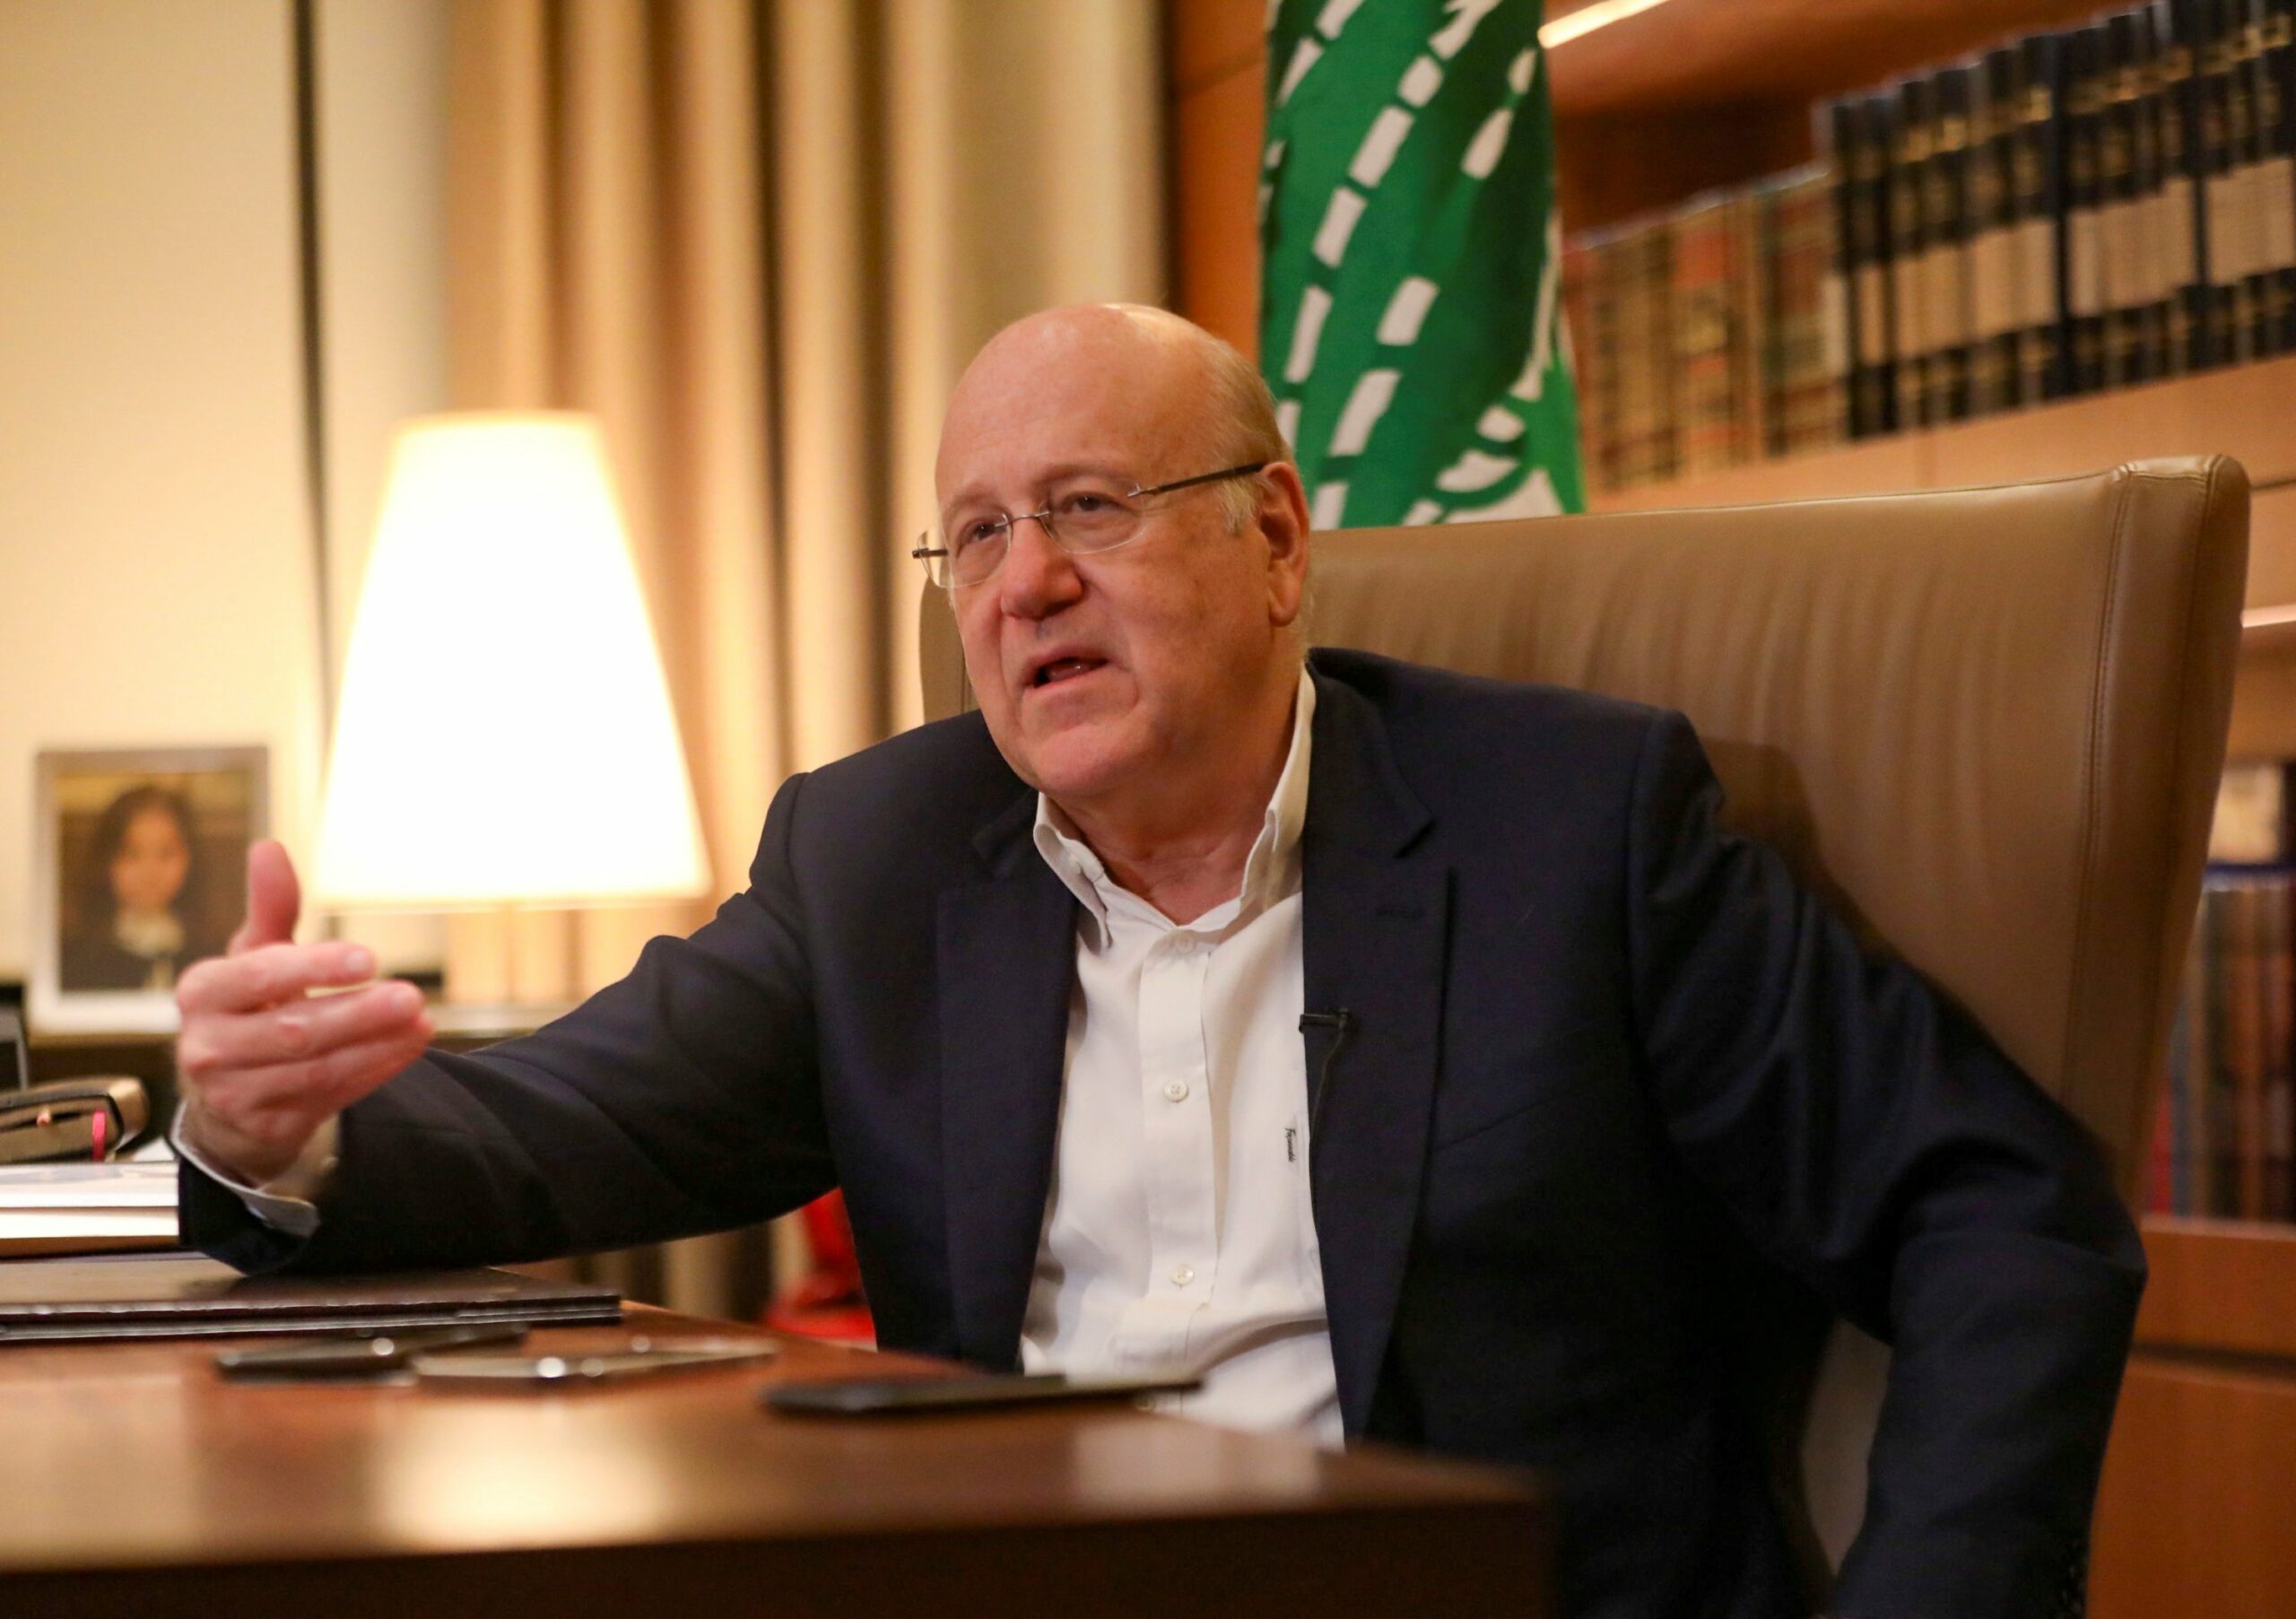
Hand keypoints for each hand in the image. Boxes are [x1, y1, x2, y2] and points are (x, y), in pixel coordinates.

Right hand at [174, 840, 432, 1184]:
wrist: (225, 1100)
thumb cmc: (245, 1011)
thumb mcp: (251, 959)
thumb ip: (269, 910)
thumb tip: (269, 847)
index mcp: (202, 993)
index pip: (259, 976)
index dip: (315, 967)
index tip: (369, 957)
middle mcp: (208, 1046)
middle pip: (294, 1029)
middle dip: (358, 1013)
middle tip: (411, 995)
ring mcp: (233, 1093)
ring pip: (317, 1069)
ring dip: (376, 1044)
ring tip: (421, 1019)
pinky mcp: (265, 1127)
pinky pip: (329, 1097)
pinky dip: (375, 1070)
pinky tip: (409, 1045)